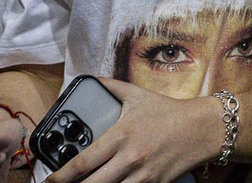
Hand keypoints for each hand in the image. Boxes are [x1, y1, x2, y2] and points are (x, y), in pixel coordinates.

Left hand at [43, 78, 219, 182]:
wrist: (202, 128)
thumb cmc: (169, 112)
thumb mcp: (138, 96)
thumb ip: (112, 87)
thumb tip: (92, 79)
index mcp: (121, 136)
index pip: (82, 162)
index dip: (61, 176)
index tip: (50, 181)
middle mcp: (129, 158)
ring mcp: (142, 175)